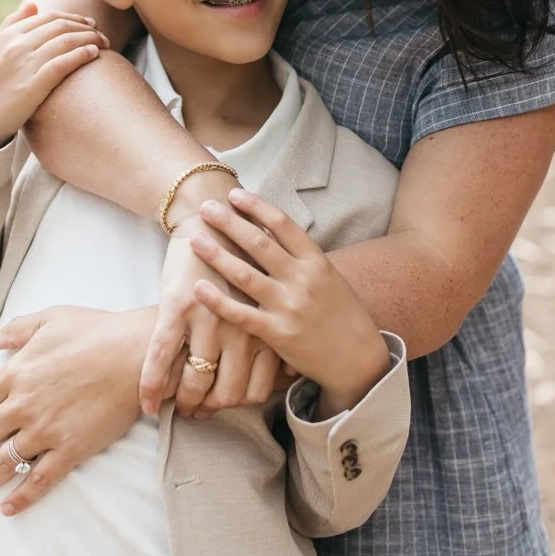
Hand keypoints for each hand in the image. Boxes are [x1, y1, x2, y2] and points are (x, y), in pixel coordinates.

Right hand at [0, 3, 107, 150]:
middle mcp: (16, 45)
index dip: (73, 18)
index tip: (89, 23)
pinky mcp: (32, 86)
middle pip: (60, 26)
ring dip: (89, 39)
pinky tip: (93, 54)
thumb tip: (33, 4)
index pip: (48, 17)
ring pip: (65, 41)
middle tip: (101, 33)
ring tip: (104, 43)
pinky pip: (62, 64)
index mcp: (7, 35)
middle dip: (85, 27)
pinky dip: (81, 55)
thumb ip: (11, 26)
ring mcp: (24, 65)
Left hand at [0, 305, 161, 513]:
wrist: (135, 353)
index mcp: (16, 373)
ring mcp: (45, 430)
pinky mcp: (70, 449)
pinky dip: (21, 497)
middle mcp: (23, 404)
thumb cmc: (97, 331)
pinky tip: (8, 508)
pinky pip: (39, 480)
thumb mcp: (51, 318)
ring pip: (7, 461)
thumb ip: (17, 329)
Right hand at [140, 215, 283, 418]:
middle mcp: (243, 327)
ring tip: (173, 408)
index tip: (224, 408)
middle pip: (227, 391)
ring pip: (195, 379)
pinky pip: (160, 357)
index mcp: (267, 326)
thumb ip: (273, 336)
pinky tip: (147, 405)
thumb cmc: (240, 261)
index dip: (238, 404)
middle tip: (197, 413)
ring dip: (182, 400)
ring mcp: (209, 318)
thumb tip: (285, 379)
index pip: (257, 389)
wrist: (210, 217)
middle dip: (209, 408)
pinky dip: (150, 385)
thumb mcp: (266, 299)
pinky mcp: (178, 307)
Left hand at [191, 188, 390, 416]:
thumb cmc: (342, 316)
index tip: (235, 194)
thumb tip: (269, 233)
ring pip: (245, 275)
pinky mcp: (278, 334)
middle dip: (229, 223)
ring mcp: (290, 306)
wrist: (359, 360)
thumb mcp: (329, 279)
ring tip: (195, 238)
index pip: (283, 225)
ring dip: (217, 254)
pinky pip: (242, 314)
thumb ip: (301, 258)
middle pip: (259, 243)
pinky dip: (218, 301)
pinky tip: (198, 287)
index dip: (256, 206)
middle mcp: (303, 279)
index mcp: (317, 262)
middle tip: (206, 208)